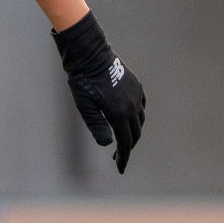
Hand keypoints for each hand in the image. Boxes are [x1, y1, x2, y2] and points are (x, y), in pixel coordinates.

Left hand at [53, 11, 146, 173]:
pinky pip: (141, 106)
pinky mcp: (136, 85)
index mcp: (119, 113)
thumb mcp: (84, 105)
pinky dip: (137, 116)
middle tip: (117, 156)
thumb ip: (96, 126)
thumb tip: (108, 144)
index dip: (124, 158)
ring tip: (123, 138)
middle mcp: (132, 105)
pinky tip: (129, 118)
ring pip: (140, 120)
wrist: (89, 53)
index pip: (125, 143)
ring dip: (133, 132)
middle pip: (135, 134)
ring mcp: (136, 94)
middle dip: (128, 147)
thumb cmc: (82, 79)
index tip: (120, 169)